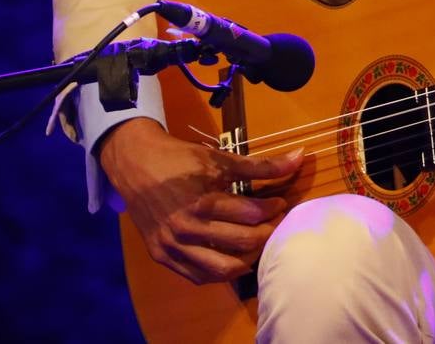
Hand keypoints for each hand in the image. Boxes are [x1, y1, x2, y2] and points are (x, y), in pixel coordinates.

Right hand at [97, 117, 303, 283]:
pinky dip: (220, 272)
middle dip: (267, 233)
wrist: (135, 164)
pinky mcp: (163, 256)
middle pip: (241, 243)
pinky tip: (233, 258)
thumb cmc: (180, 160)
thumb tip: (300, 158)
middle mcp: (187, 228)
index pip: (252, 215)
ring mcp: (173, 246)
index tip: (282, 203)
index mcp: (203, 201)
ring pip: (222, 269)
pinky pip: (198, 276)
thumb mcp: (220, 159)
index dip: (274, 209)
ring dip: (247, 258)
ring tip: (258, 243)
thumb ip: (261, 166)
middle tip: (275, 224)